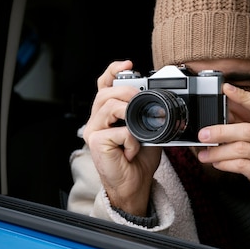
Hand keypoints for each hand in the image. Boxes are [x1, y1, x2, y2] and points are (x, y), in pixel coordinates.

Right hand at [83, 60, 160, 215]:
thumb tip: (156, 98)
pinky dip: (132, 139)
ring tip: (137, 129)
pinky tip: (132, 150)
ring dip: (129, 114)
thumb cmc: (139, 159)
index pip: (104, 85)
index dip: (113, 71)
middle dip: (126, 92)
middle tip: (139, 99)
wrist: (135, 184)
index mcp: (108, 114)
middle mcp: (96, 120)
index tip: (128, 64)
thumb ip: (146, 113)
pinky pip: (118, 131)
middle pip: (105, 93)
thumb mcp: (147, 129)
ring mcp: (93, 131)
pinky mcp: (96, 142)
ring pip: (108, 106)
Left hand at [197, 84, 249, 238]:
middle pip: (248, 129)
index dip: (244, 96)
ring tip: (205, 154)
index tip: (225, 89)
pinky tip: (217, 164)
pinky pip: (243, 167)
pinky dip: (226, 164)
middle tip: (203, 134)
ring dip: (219, 151)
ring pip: (243, 149)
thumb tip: (228, 114)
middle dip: (221, 130)